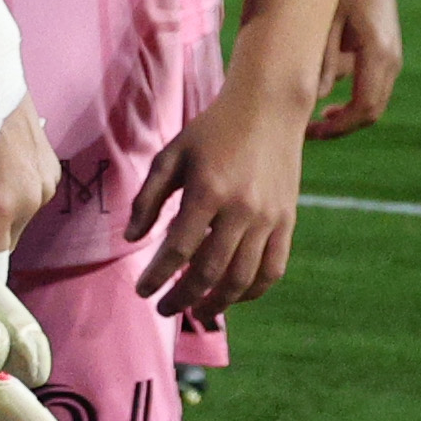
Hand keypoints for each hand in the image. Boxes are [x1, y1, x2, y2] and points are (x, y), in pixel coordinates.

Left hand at [124, 74, 304, 320]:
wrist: (268, 110)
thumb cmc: (211, 131)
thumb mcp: (171, 155)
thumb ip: (148, 198)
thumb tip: (132, 241)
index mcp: (207, 192)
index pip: (178, 249)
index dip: (157, 276)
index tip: (142, 291)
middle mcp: (242, 210)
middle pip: (210, 271)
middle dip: (183, 297)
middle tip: (163, 310)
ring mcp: (269, 219)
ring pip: (243, 278)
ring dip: (218, 302)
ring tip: (196, 310)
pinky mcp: (288, 222)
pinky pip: (272, 269)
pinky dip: (252, 290)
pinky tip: (232, 296)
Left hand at [312, 0, 401, 137]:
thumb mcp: (322, 17)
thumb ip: (319, 57)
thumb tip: (314, 98)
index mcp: (377, 51)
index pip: (365, 106)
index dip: (338, 127)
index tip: (309, 131)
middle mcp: (391, 58)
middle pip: (371, 110)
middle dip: (340, 125)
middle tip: (305, 131)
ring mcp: (391, 57)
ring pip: (371, 100)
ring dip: (343, 112)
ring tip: (307, 116)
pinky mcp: (385, 53)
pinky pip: (369, 85)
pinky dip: (349, 96)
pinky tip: (322, 96)